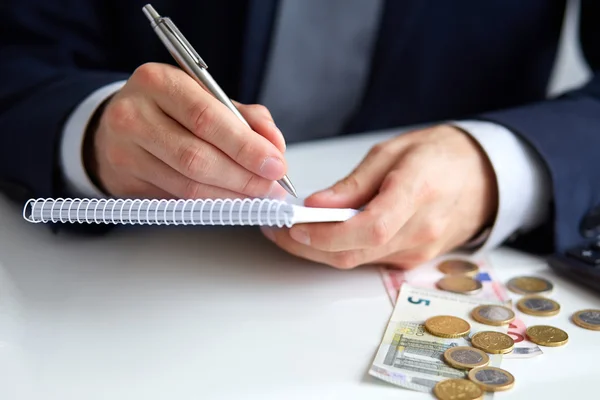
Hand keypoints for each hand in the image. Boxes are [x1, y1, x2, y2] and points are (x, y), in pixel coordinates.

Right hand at [85, 62, 288, 198]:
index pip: (207, 118)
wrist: (117, 125)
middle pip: (196, 157)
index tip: (276, 164)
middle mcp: (134, 114)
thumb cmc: (170, 109)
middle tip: (272, 187)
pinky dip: (211, 203)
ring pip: (187, 185)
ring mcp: (125, 151)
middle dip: (243, 177)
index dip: (245, 146)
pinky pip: (177, 199)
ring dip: (231, 195)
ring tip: (259, 196)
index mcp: (158, 82)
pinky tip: (232, 200)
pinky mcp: (125, 181)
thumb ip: (245, 117)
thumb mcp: (205, 97)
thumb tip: (275, 146)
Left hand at [261, 125, 497, 268]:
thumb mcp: (392, 153)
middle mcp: (421, 230)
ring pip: (357, 260)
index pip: (368, 228)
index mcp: (417, 193)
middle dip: (309, 247)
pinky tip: (323, 234)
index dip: (327, 234)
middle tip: (277, 230)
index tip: (294, 227)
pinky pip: (369, 259)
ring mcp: (419, 251)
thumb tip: (316, 207)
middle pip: (355, 252)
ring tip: (292, 228)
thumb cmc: (439, 155)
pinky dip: (342, 249)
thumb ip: (353, 184)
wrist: (482, 176)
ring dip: (320, 250)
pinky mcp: (413, 259)